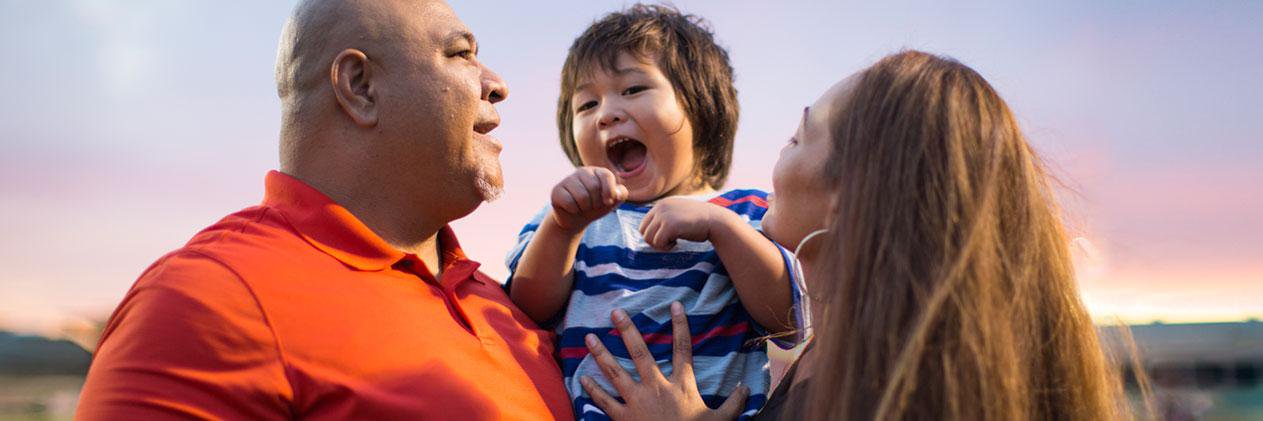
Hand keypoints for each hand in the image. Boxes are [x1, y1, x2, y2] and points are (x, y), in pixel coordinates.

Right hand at [550, 167, 627, 233]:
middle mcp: (581, 172)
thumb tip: (616, 193)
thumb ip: (622, 194)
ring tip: (582, 207)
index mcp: (596, 171)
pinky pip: (569, 202)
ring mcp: (567, 180)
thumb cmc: (596, 207)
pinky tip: (571, 208)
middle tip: (591, 205)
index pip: (606, 176)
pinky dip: (573, 210)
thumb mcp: (613, 201)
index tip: (607, 202)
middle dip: (596, 203)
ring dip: (584, 208)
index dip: (609, 192)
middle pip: (594, 187)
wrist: (576, 219)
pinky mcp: (556, 190)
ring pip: (582, 196)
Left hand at [580, 302, 748, 420]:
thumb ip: (733, 403)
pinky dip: (593, 389)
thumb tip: (746, 388)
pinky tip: (582, 378)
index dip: (680, 326)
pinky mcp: (624, 418)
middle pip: (640, 353)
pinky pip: (605, 401)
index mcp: (681, 385)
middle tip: (615, 312)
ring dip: (601, 354)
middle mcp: (657, 388)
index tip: (675, 305)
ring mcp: (638, 402)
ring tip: (588, 338)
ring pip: (616, 372)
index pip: (683, 349)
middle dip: (627, 331)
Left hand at [639, 198, 733, 249]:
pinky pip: (658, 242)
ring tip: (674, 243)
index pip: (644, 224)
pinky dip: (666, 247)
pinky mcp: (669, 225)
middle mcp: (660, 207)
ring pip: (648, 238)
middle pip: (643, 231)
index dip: (654, 235)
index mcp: (662, 204)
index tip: (668, 238)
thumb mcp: (679, 215)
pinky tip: (677, 243)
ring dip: (660, 245)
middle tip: (670, 243)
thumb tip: (647, 236)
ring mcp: (664, 215)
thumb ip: (665, 220)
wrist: (716, 221)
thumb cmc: (699, 222)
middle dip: (654, 241)